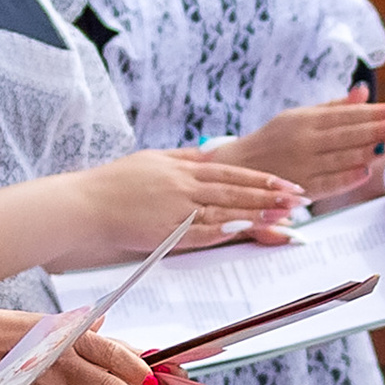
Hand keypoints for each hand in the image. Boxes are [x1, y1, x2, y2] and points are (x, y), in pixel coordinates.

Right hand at [83, 146, 300, 253]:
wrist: (85, 203)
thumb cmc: (116, 183)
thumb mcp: (153, 159)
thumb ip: (184, 158)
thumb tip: (209, 153)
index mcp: (183, 168)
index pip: (232, 172)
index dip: (262, 178)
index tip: (287, 183)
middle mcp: (184, 186)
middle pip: (235, 190)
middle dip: (270, 195)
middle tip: (299, 199)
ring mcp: (176, 208)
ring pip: (225, 209)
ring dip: (256, 212)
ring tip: (284, 216)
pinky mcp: (165, 230)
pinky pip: (201, 231)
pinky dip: (225, 230)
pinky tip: (247, 230)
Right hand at [224, 97, 384, 202]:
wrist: (241, 167)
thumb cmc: (276, 140)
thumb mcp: (300, 117)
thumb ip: (334, 107)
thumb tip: (363, 91)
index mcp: (304, 120)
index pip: (344, 115)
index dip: (371, 113)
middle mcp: (302, 141)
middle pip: (345, 135)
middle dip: (374, 130)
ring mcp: (301, 166)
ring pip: (339, 158)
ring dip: (366, 152)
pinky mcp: (301, 188)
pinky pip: (328, 183)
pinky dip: (347, 178)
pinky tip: (366, 171)